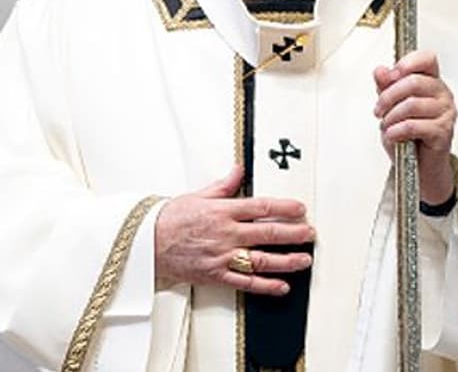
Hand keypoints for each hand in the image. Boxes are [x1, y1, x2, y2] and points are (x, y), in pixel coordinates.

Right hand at [154, 165, 313, 295]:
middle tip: (309, 233)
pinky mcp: (217, 275)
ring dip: (287, 261)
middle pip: (268, 234)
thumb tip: (238, 171)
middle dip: (293, 233)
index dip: (285, 208)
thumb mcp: (197, 195)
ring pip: (262, 260)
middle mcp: (226, 234)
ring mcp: (223, 257)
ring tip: (304, 260)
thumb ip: (223, 186)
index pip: (261, 207)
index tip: (300, 209)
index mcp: (222, 211)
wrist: (148, 243)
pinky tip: (281, 286)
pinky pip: (246, 283)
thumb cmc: (170, 220)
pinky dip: (266, 286)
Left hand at [373, 49, 456, 204]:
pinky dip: (397, 131)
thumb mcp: (390, 106)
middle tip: (378, 110)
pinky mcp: (444, 132)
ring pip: (412, 104)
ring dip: (391, 117)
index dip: (408, 62)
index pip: (427, 59)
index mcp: (431, 82)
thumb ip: (385, 86)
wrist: (417, 166)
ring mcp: (446, 113)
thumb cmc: (407, 134)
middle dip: (388, 96)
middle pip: (414, 82)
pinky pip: (414, 125)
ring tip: (387, 125)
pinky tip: (393, 135)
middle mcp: (443, 95)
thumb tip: (380, 70)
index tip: (392, 75)